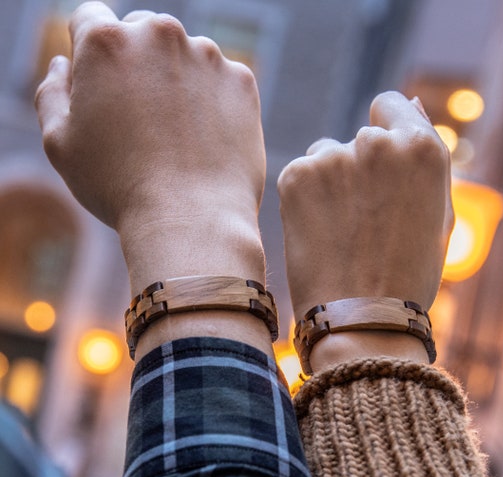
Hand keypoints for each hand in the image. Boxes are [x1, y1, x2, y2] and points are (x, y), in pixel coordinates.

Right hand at [35, 2, 271, 358]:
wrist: (192, 221)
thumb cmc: (119, 189)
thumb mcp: (60, 146)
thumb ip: (52, 93)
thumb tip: (63, 64)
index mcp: (105, 41)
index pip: (89, 20)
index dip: (91, 56)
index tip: (102, 90)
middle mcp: (158, 33)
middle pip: (140, 33)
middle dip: (136, 65)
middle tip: (140, 122)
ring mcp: (207, 55)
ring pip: (184, 57)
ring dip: (177, 83)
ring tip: (175, 140)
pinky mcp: (242, 81)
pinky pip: (220, 82)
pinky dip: (212, 104)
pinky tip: (204, 143)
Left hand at [278, 91, 453, 369]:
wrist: (361, 320)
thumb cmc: (409, 274)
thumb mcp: (439, 213)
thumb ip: (426, 155)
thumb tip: (408, 103)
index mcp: (421, 148)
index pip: (391, 106)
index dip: (387, 137)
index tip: (382, 171)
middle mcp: (376, 142)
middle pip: (359, 138)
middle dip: (361, 168)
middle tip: (365, 223)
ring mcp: (333, 157)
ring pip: (327, 156)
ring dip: (332, 183)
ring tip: (341, 234)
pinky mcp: (297, 176)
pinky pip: (302, 176)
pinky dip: (306, 200)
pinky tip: (319, 235)